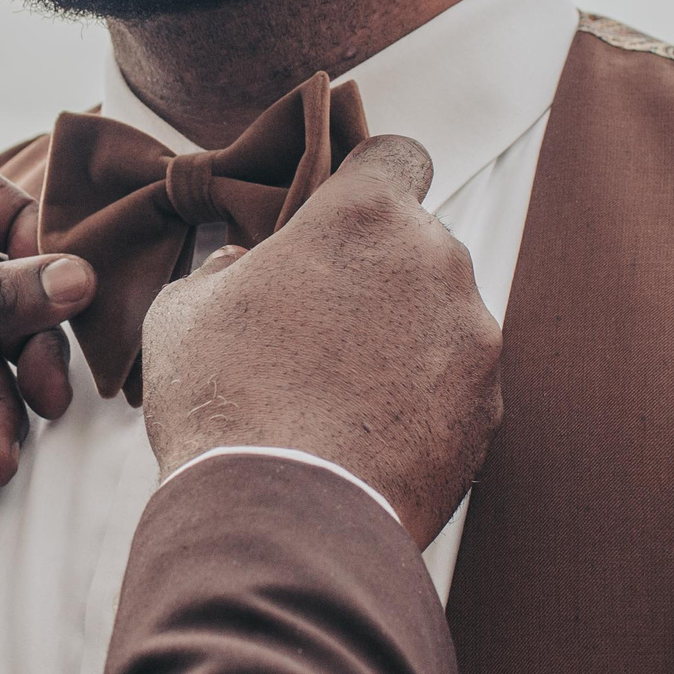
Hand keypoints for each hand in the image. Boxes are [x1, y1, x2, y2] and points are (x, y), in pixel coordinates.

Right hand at [137, 135, 501, 545]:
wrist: (284, 520)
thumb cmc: (226, 402)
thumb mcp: (185, 310)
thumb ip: (224, 267)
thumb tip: (242, 267)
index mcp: (364, 218)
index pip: (397, 154)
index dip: (366, 177)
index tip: (338, 211)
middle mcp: (435, 263)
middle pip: (416, 241)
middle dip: (373, 268)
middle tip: (314, 318)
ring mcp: (472, 338)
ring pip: (438, 312)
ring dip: (399, 333)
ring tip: (335, 390)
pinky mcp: (487, 409)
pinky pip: (453, 380)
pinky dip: (419, 394)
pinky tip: (363, 431)